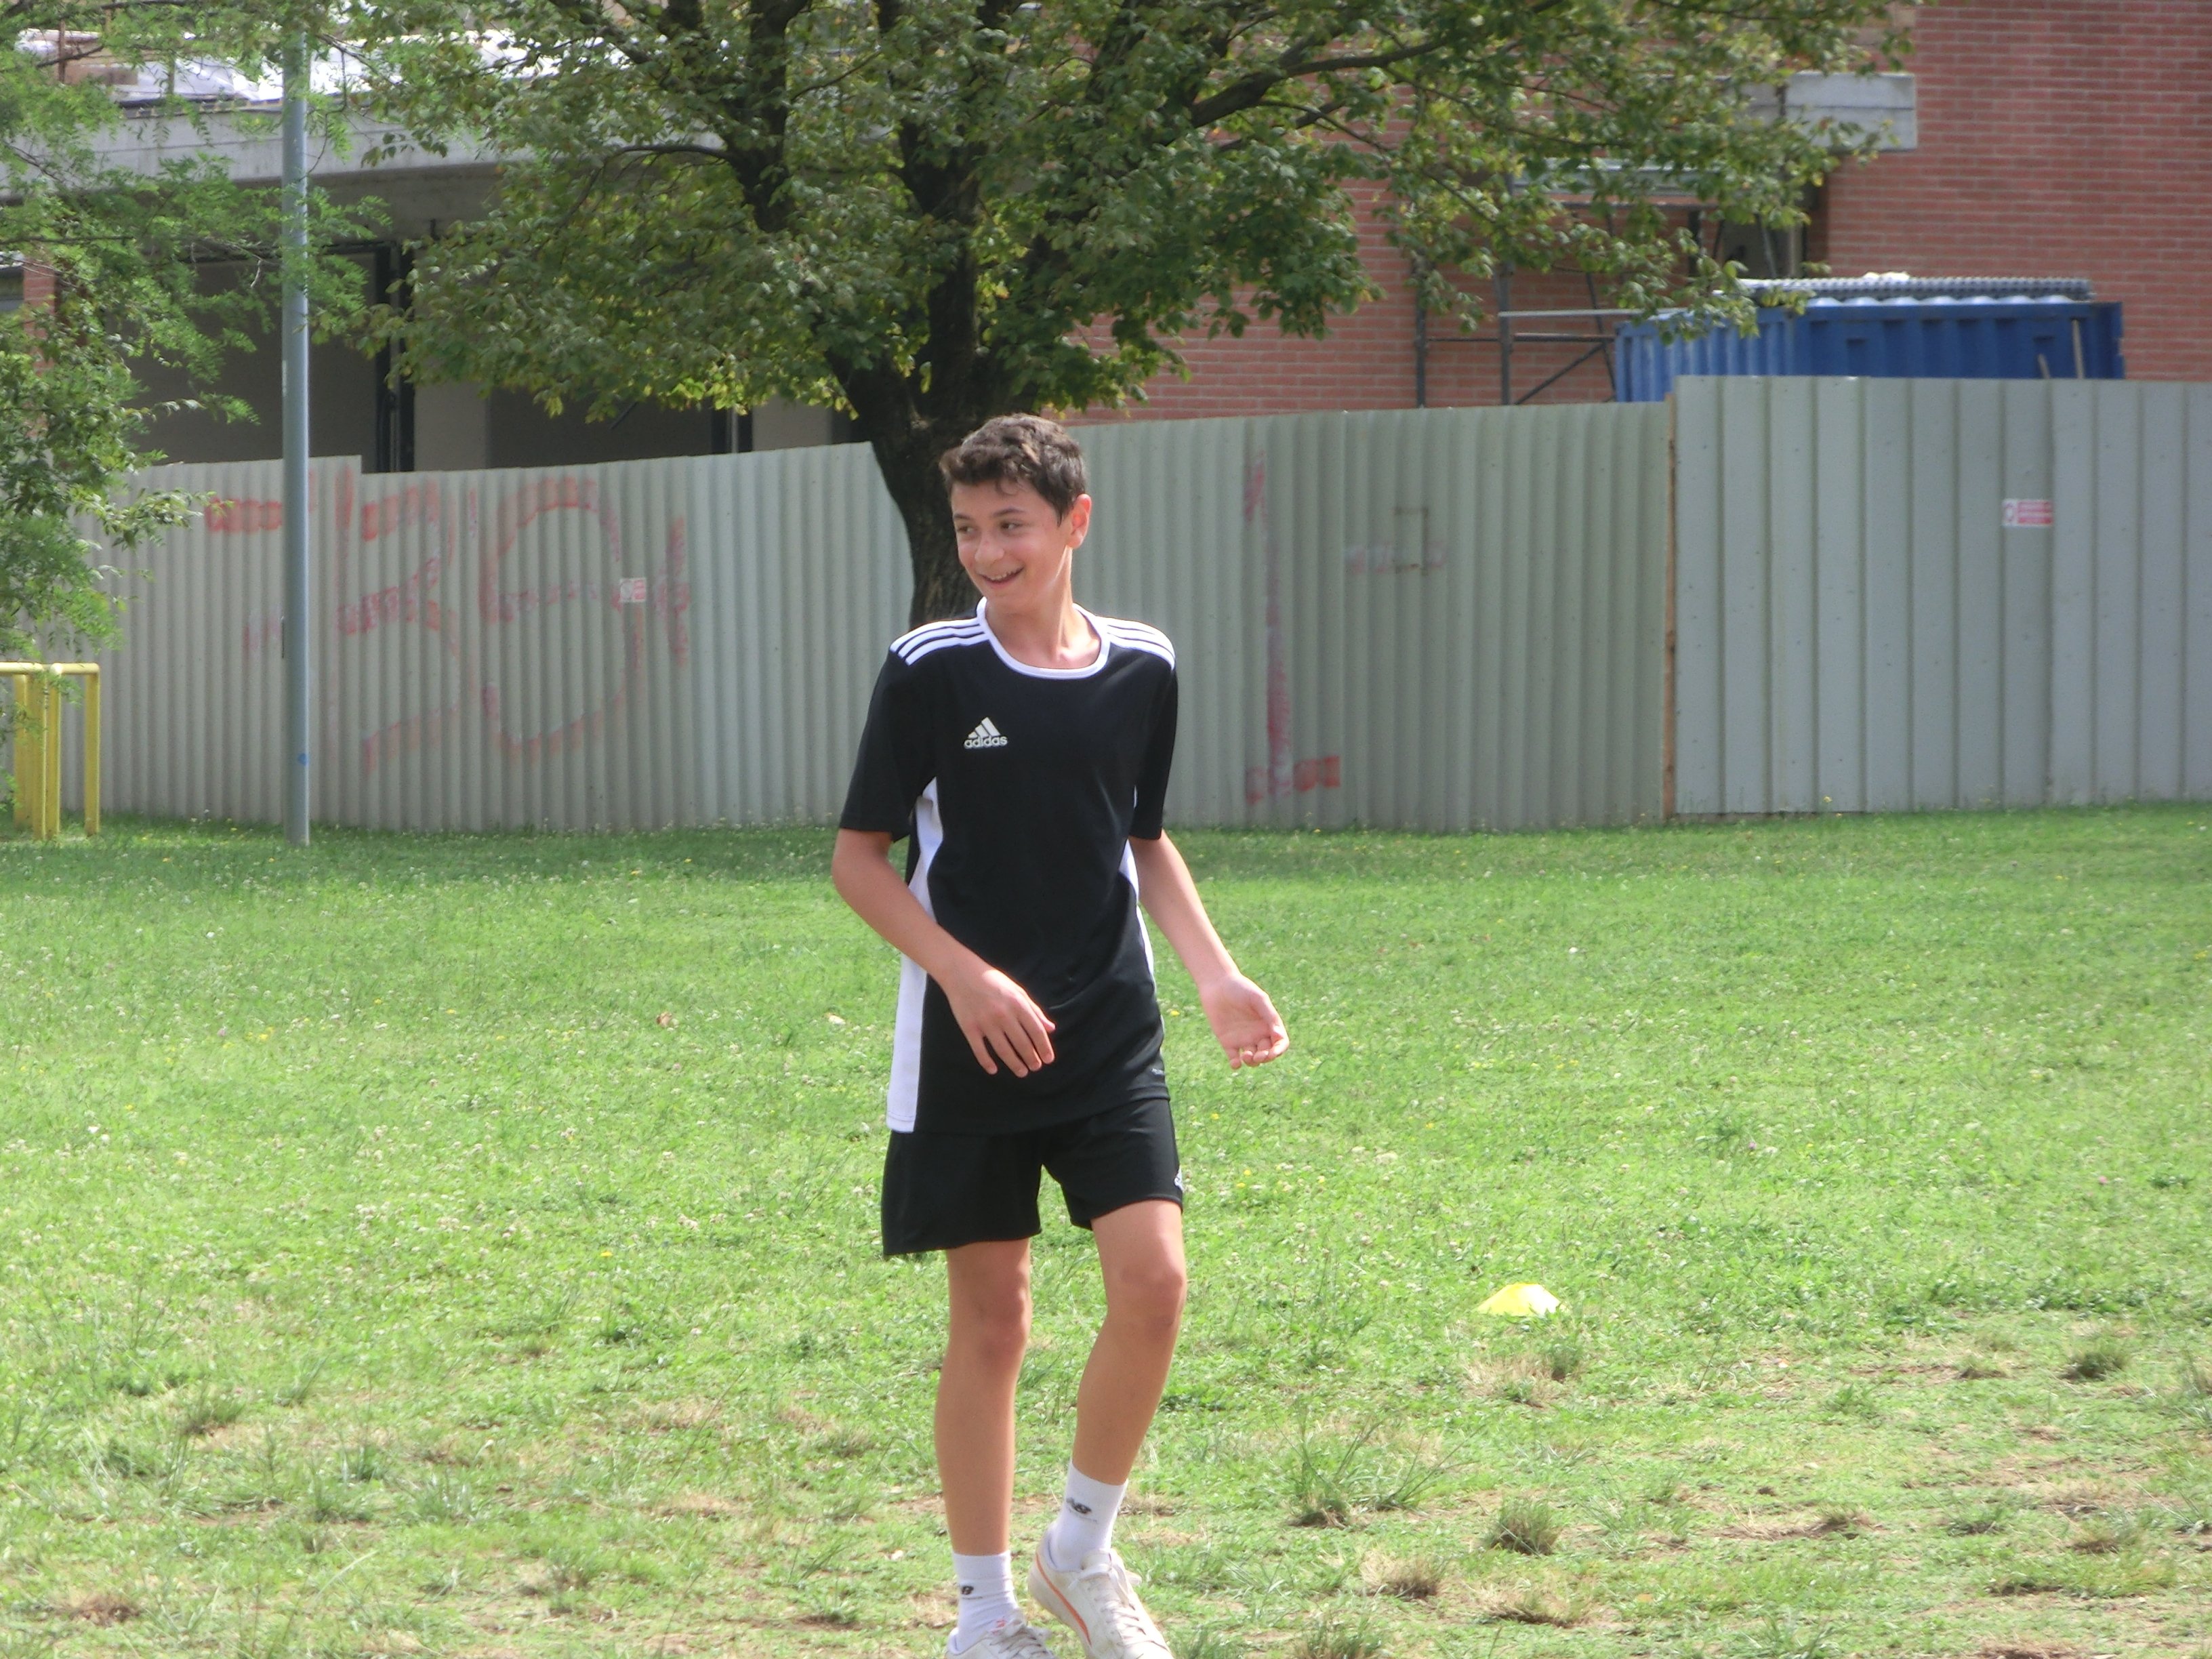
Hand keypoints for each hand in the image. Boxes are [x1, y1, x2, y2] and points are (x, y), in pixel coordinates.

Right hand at [939, 958, 1056, 1076]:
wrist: (962, 973)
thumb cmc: (994, 981)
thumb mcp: (1017, 991)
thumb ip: (1034, 1010)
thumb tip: (1050, 1028)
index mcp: (1017, 1004)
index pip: (1036, 1031)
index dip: (1044, 1047)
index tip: (1049, 1060)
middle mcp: (1003, 1014)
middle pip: (1021, 1043)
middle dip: (1031, 1058)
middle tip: (1036, 1067)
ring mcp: (985, 1022)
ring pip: (1003, 1050)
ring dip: (1014, 1064)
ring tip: (1022, 1072)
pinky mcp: (969, 1027)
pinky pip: (979, 1050)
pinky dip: (986, 1062)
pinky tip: (993, 1070)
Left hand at [1198, 974, 1287, 1069]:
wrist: (1217, 984)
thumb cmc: (1241, 988)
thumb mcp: (1258, 999)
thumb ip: (1269, 1016)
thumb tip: (1278, 1035)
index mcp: (1269, 1024)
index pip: (1280, 1042)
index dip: (1279, 1050)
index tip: (1273, 1052)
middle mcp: (1258, 1034)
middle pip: (1267, 1053)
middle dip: (1265, 1058)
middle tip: (1258, 1056)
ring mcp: (1243, 1039)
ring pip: (1252, 1059)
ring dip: (1252, 1062)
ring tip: (1245, 1055)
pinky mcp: (1227, 1042)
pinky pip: (1234, 1058)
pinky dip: (1236, 1064)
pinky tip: (1235, 1063)